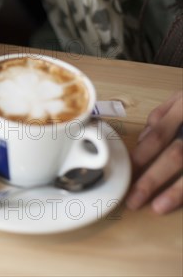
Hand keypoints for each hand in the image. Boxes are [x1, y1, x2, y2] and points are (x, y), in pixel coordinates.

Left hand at [126, 91, 182, 213]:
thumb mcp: (182, 97)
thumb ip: (161, 116)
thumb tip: (142, 140)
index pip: (159, 136)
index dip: (142, 155)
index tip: (127, 172)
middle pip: (176, 156)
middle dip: (152, 179)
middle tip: (133, 199)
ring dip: (177, 192)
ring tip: (158, 207)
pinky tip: (178, 203)